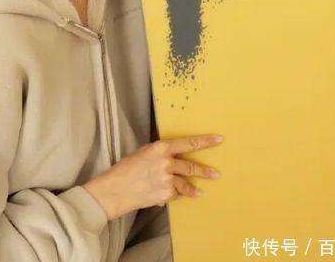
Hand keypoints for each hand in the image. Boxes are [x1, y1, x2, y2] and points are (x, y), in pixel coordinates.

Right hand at [82, 133, 222, 219]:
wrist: (116, 189)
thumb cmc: (127, 168)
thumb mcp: (144, 153)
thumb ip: (161, 154)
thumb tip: (175, 156)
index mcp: (161, 147)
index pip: (188, 143)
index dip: (205, 141)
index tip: (218, 139)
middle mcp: (166, 162)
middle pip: (191, 166)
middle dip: (205, 171)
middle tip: (216, 174)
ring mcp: (167, 179)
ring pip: (186, 183)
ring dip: (194, 188)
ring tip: (200, 191)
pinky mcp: (166, 194)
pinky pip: (176, 194)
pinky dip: (176, 194)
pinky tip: (171, 195)